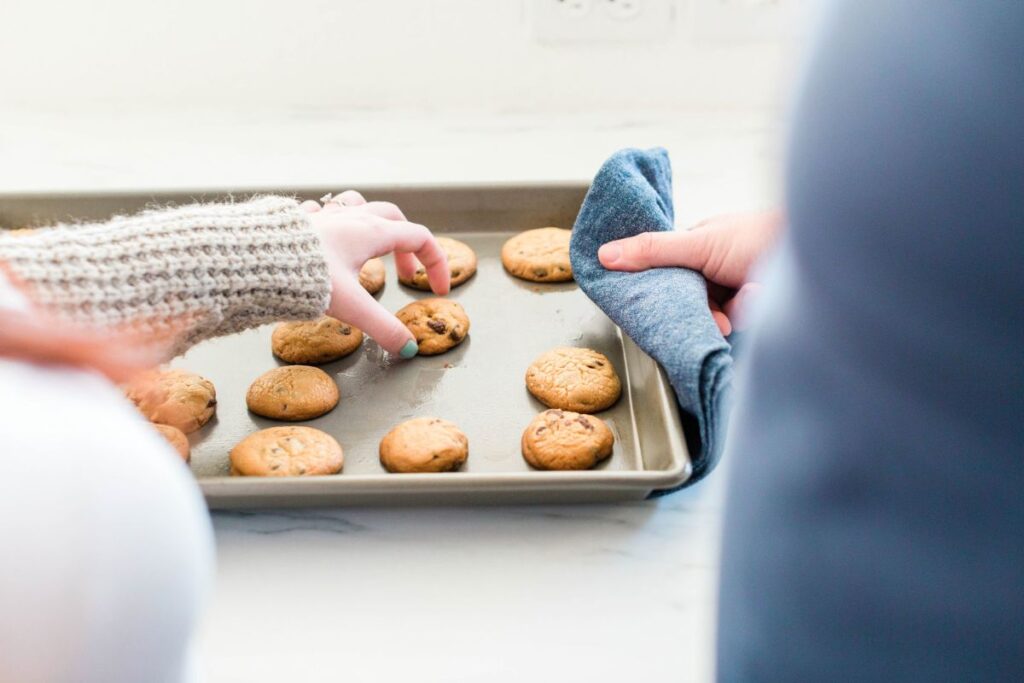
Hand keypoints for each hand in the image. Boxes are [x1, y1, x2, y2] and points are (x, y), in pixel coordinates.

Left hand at [302, 191, 449, 356]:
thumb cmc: (305, 277)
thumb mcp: (352, 308)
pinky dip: (337, 223)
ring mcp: (325, 215)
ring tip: (374, 245)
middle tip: (408, 275)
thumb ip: (384, 328)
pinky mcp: (301, 221)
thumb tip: (409, 348)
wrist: (256, 259)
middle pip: (394, 218)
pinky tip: (330, 238)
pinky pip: (324, 211)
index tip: (438, 289)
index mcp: (372, 232)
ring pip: (359, 204)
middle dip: (408, 245)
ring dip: (373, 222)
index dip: (436, 264)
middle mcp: (351, 217)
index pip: (420, 238)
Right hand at [597, 210, 782, 335]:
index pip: (669, 269)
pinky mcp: (761, 309)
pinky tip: (762, 301)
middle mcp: (722, 266)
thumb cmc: (763, 236)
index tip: (650, 304)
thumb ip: (654, 251)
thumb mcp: (700, 243)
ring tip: (743, 304)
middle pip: (692, 298)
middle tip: (713, 314)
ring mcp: (742, 287)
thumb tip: (604, 254)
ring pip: (717, 314)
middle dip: (702, 310)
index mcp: (704, 244)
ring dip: (730, 313)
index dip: (660, 287)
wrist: (820, 257)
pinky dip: (751, 314)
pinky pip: (744, 321)